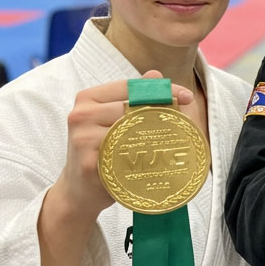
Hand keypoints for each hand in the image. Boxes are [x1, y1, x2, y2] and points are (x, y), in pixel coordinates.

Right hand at [54, 70, 195, 217]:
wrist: (78, 190)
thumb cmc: (101, 151)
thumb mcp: (114, 120)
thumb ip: (133, 97)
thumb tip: (156, 75)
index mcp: (88, 98)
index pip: (130, 87)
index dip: (161, 90)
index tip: (187, 96)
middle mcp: (81, 114)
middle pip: (133, 107)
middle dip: (163, 113)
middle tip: (185, 122)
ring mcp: (82, 137)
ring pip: (131, 130)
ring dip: (155, 135)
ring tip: (172, 141)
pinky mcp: (89, 162)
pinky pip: (125, 155)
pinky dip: (143, 157)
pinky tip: (156, 159)